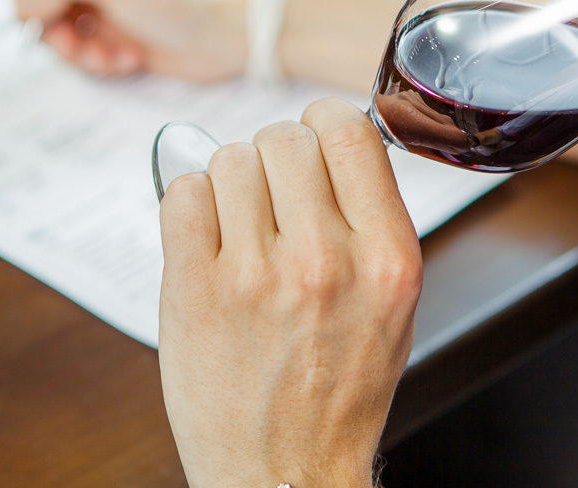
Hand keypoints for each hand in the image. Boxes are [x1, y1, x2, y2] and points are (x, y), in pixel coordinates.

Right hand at [1, 0, 245, 80]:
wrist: (226, 32)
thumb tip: (26, 2)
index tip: (45, 8)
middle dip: (50, 24)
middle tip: (73, 41)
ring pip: (51, 24)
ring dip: (73, 48)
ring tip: (106, 55)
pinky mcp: (111, 23)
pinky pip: (77, 45)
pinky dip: (94, 58)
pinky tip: (125, 58)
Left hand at [158, 98, 422, 487]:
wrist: (284, 472)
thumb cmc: (337, 392)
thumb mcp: (392, 306)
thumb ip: (369, 220)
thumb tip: (328, 141)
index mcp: (386, 260)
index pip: (348, 132)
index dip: (322, 123)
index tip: (313, 138)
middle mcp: (325, 261)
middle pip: (284, 138)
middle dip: (274, 157)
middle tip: (273, 197)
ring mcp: (254, 275)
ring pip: (230, 159)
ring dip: (231, 181)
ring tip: (241, 227)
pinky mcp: (194, 290)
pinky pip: (184, 194)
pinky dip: (192, 204)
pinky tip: (209, 239)